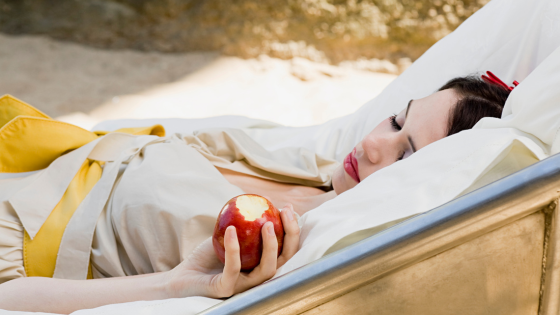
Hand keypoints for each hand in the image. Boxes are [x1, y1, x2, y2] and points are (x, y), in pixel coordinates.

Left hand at [164, 204, 299, 298]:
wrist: (184, 274)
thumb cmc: (209, 254)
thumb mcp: (230, 233)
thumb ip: (245, 221)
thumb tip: (262, 199)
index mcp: (262, 264)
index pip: (286, 250)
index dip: (292, 230)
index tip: (288, 208)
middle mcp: (258, 278)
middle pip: (284, 261)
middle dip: (290, 236)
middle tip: (285, 214)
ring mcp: (243, 286)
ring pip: (267, 270)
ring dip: (270, 246)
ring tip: (266, 224)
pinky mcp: (226, 289)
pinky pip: (233, 269)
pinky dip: (234, 249)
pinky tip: (231, 230)